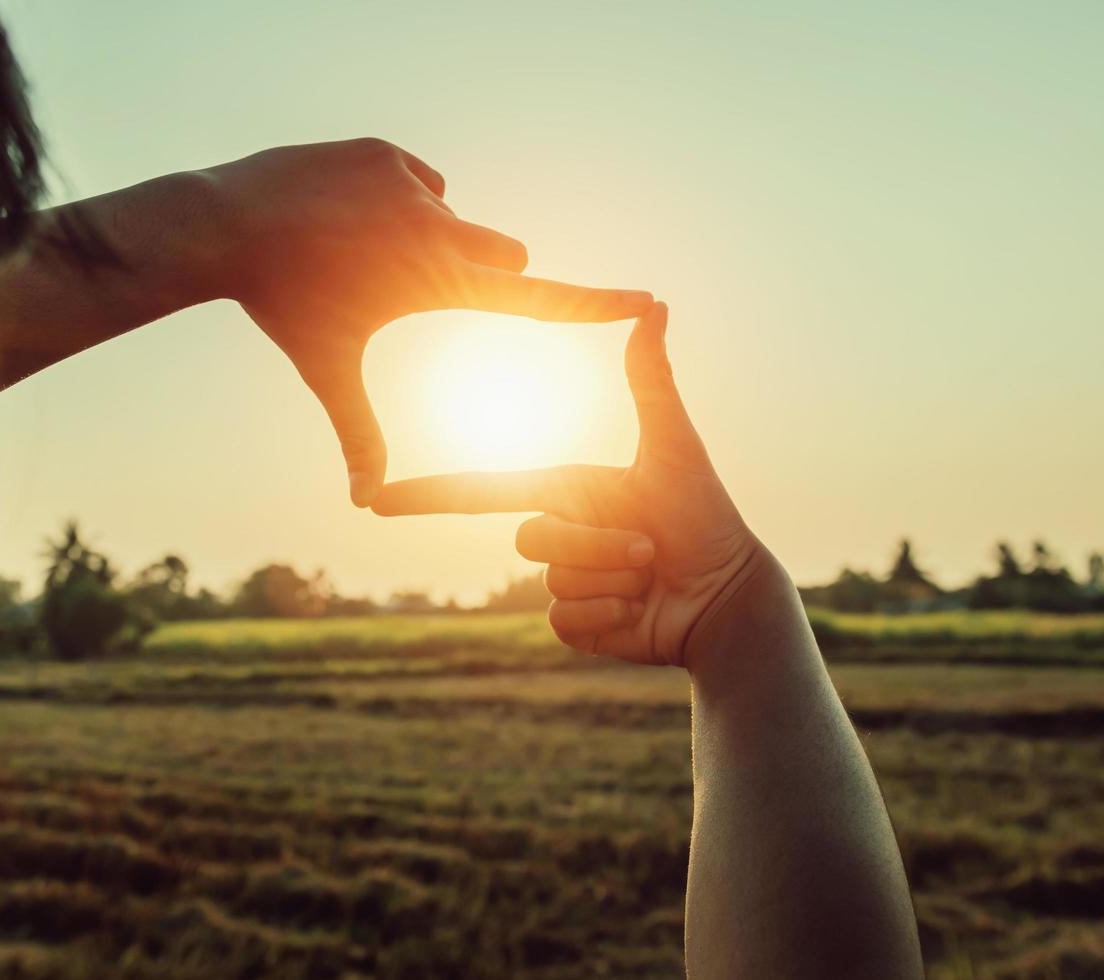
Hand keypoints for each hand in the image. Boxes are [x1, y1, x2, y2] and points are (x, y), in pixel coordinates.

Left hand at [203, 139, 653, 505]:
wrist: (226, 224)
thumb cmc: (284, 307)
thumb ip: (358, 434)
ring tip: (359, 251)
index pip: (536, 298)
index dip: (595, 302)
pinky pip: (414, 181)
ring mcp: (415, 183)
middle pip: (501, 253)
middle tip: (407, 283)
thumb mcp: (328, 371)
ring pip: (450, 215)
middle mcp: (441, 227)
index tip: (646, 299)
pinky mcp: (388, 152)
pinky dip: (393, 200)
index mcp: (439, 281)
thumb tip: (364, 504)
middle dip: (477, 270)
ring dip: (425, 235)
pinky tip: (345, 213)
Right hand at [372, 303, 776, 667]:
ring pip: (552, 583)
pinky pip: (561, 621)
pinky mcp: (575, 627)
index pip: (481, 492)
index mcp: (564, 490)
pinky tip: (638, 611)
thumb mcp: (673, 444)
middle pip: (531, 541)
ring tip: (650, 572)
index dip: (426, 496)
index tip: (375, 500)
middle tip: (647, 546)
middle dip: (596, 545)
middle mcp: (557, 534)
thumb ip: (651, 379)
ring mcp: (562, 584)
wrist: (728, 596)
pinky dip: (606, 616)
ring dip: (610, 579)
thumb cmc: (707, 516)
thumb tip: (656, 305)